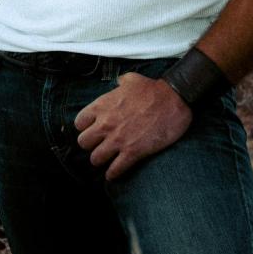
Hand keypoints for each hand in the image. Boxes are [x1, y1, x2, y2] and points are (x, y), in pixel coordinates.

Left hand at [74, 73, 191, 181]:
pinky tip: (113, 174)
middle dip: (90, 145)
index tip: (91, 130)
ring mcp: (118, 140)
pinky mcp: (133, 152)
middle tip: (98, 145)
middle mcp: (105, 124)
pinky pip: (115, 169)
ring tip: (106, 160)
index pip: (79, 123)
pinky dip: (113, 174)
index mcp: (102, 106)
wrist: (173, 100)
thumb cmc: (153, 89)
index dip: (84, 128)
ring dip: (100, 160)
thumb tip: (118, 83)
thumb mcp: (130, 79)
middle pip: (83, 143)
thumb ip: (119, 83)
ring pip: (95, 158)